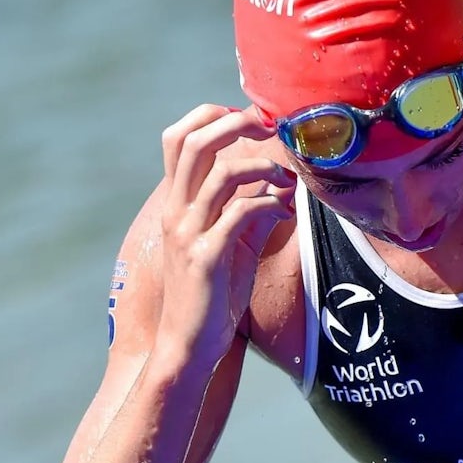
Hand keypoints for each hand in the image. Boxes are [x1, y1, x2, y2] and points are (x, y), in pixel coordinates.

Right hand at [156, 105, 294, 358]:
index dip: (211, 117)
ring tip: (286, 178)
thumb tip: (282, 188)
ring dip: (262, 167)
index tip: (248, 120)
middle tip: (268, 129)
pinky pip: (240, 213)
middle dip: (235, 124)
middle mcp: (176, 212)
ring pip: (221, 174)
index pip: (178, 139)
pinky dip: (269, 204)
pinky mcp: (206, 258)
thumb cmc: (211, 297)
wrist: (189, 345)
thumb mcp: (233, 247)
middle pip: (194, 142)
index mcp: (177, 204)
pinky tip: (284, 212)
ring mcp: (188, 233)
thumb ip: (253, 214)